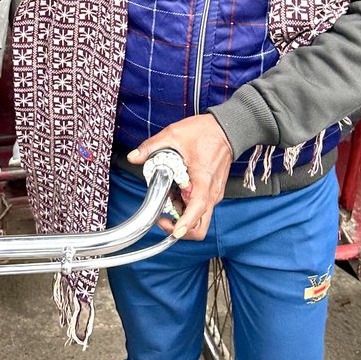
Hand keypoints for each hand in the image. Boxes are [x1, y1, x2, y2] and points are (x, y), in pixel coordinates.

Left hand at [127, 114, 232, 240]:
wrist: (226, 128)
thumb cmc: (205, 132)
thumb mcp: (173, 135)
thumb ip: (151, 147)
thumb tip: (134, 157)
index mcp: (203, 182)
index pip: (197, 212)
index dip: (184, 225)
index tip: (173, 231)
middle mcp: (211, 193)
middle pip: (200, 226)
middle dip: (180, 227)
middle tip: (163, 216)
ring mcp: (214, 194)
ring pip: (199, 218)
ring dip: (181, 215)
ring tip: (168, 198)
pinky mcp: (212, 191)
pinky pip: (200, 207)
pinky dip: (187, 206)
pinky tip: (177, 191)